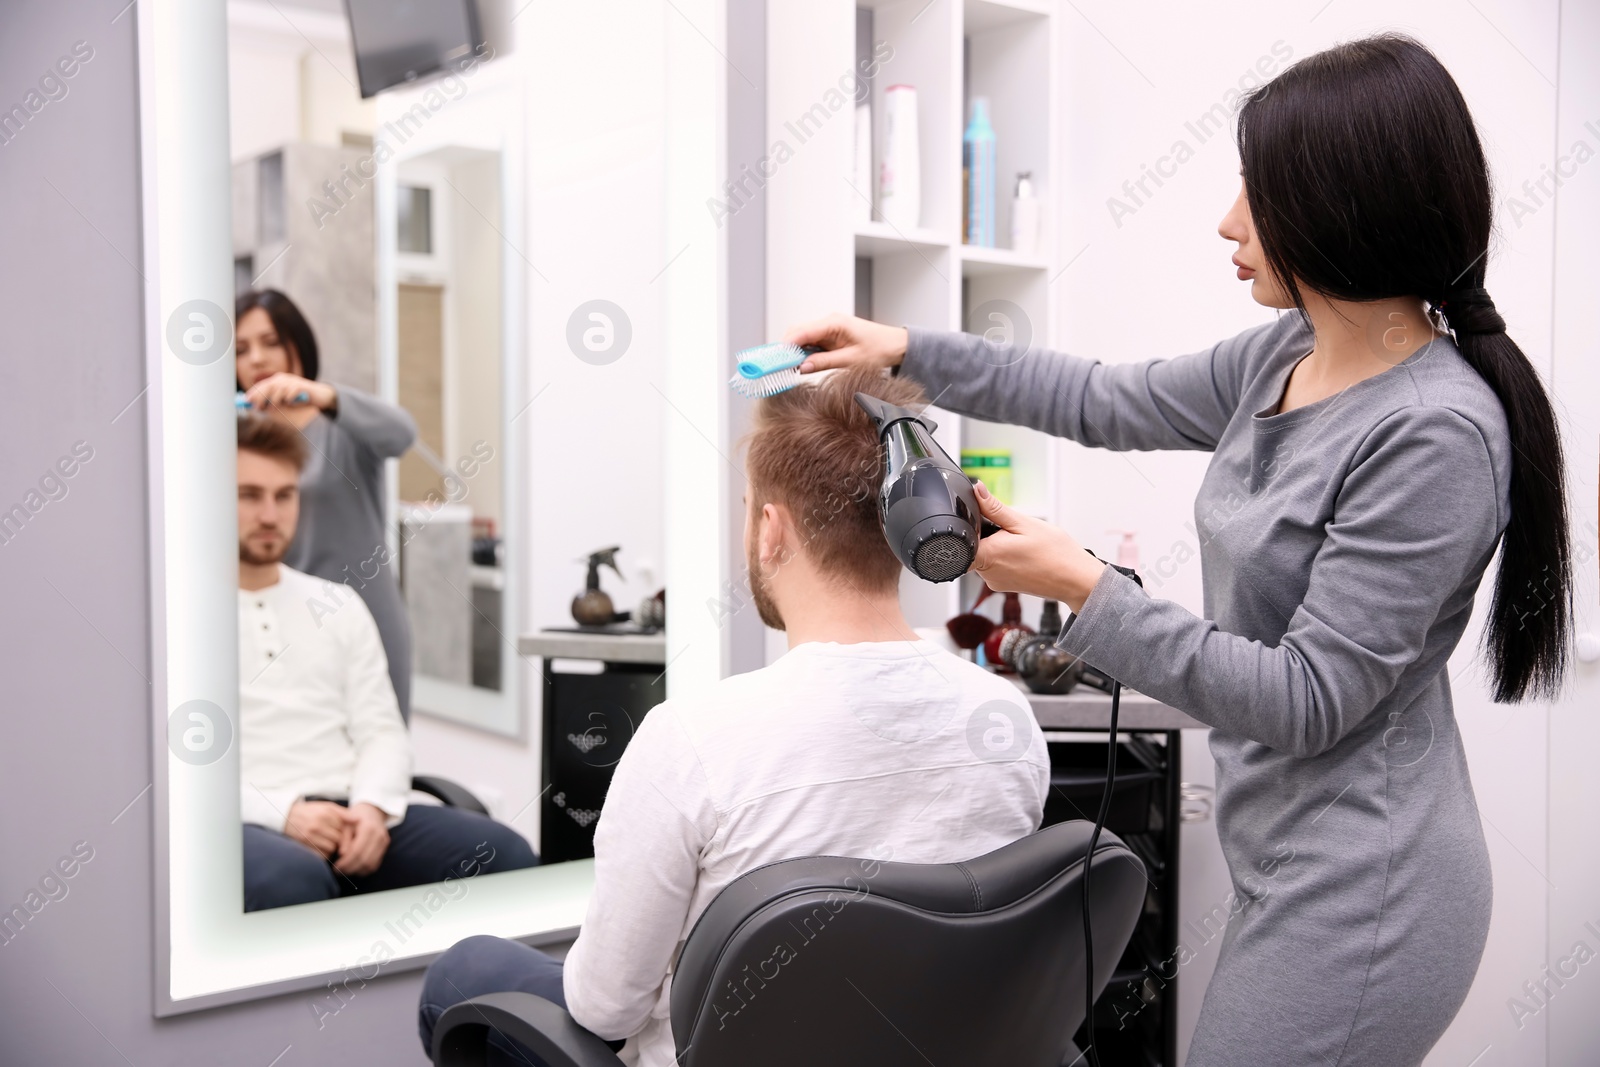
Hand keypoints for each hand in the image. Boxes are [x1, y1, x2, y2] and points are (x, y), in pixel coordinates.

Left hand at [245, 372, 336, 411]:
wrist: (320, 395)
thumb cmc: (300, 399)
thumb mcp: (284, 400)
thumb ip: (272, 401)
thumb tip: (257, 406)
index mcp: (278, 380)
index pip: (262, 385)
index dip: (254, 393)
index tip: (247, 401)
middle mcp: (284, 378)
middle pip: (268, 386)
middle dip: (261, 397)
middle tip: (258, 407)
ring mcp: (293, 381)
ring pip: (278, 390)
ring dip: (275, 401)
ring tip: (274, 409)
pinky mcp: (301, 386)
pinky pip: (291, 393)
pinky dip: (289, 399)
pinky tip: (291, 403)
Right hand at [283, 800, 346, 858]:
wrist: (287, 816)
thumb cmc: (311, 811)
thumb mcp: (327, 807)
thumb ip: (343, 813)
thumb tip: (359, 820)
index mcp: (326, 814)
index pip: (345, 829)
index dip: (347, 834)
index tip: (344, 835)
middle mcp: (317, 825)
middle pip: (339, 840)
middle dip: (339, 841)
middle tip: (335, 839)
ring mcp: (309, 836)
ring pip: (331, 849)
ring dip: (331, 848)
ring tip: (327, 843)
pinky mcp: (303, 846)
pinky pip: (321, 855)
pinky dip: (323, 854)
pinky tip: (321, 848)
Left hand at [333, 803, 390, 876]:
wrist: (371, 812)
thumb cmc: (354, 817)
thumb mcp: (346, 824)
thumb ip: (344, 839)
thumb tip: (342, 854)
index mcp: (369, 828)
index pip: (357, 851)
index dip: (345, 862)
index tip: (335, 867)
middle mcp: (379, 836)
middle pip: (365, 860)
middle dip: (350, 868)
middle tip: (338, 871)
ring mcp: (384, 843)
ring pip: (371, 865)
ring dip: (357, 871)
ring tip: (344, 871)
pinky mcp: (385, 848)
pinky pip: (375, 865)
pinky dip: (364, 870)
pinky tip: (353, 869)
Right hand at [784, 313, 907, 373]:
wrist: (895, 345)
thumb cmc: (878, 350)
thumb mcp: (851, 361)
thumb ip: (824, 363)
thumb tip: (800, 368)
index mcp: (834, 323)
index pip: (801, 332)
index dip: (785, 346)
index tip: (775, 360)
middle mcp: (828, 322)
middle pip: (797, 333)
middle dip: (786, 350)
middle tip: (779, 368)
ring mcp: (828, 328)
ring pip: (801, 338)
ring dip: (794, 352)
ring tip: (788, 369)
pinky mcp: (829, 335)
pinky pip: (810, 342)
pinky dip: (803, 353)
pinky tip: (801, 365)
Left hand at [970, 481, 1106, 613]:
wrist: (1076, 579)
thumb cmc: (1055, 553)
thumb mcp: (1024, 522)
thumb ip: (995, 508)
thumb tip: (977, 490)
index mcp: (988, 555)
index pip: (961, 539)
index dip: (969, 526)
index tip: (985, 520)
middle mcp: (987, 573)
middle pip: (973, 546)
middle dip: (988, 533)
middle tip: (1011, 530)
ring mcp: (995, 582)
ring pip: (985, 556)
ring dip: (998, 545)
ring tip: (1021, 543)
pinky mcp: (1004, 585)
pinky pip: (995, 566)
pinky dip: (1005, 556)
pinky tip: (1023, 553)